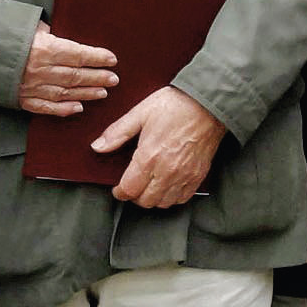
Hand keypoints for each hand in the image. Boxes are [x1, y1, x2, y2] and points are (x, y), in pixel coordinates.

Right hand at [19, 22, 117, 115]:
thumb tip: (62, 30)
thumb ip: (49, 30)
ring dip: (86, 93)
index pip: (78, 55)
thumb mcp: (30, 26)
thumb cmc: (8, 36)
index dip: (97, 58)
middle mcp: (40, 70)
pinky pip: (46, 107)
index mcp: (44, 49)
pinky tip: (78, 108)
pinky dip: (63, 109)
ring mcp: (32, 87)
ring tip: (103, 93)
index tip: (111, 59)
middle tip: (114, 79)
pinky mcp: (23, 98)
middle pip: (75, 75)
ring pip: (65, 92)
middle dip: (97, 77)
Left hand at [92, 86, 226, 207]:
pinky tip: (167, 185)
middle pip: (145, 201)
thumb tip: (97, 147)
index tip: (117, 189)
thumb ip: (117, 132)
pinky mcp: (198, 176)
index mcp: (149, 156)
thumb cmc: (174, 105)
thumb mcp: (140, 113)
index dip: (119, 192)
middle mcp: (166, 171)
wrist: (208, 103)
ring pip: (163, 203)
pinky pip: (182, 198)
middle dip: (134, 196)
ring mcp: (184, 175)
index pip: (129, 189)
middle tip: (132, 186)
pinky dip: (172, 197)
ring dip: (153, 199)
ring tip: (148, 187)